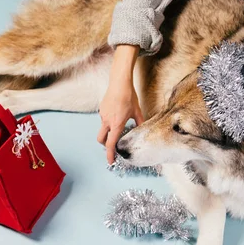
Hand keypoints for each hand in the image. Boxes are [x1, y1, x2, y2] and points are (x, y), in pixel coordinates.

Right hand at [97, 45, 143, 163]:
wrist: (119, 82)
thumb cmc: (129, 97)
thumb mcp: (137, 111)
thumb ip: (140, 123)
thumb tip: (142, 130)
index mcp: (117, 124)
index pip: (111, 144)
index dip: (110, 154)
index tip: (110, 161)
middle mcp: (107, 121)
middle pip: (101, 139)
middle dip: (105, 145)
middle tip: (113, 146)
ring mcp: (102, 115)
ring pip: (103, 128)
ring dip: (109, 131)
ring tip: (120, 122)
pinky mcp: (101, 109)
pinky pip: (104, 119)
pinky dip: (109, 121)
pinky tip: (117, 112)